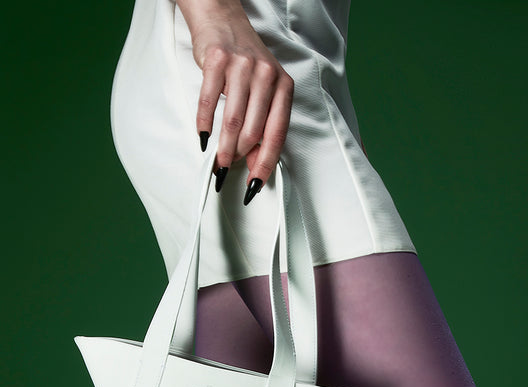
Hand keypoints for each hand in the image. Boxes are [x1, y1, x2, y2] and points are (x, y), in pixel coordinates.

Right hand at [177, 1, 293, 199]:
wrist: (222, 18)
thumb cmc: (245, 63)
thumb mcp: (263, 92)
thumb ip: (262, 127)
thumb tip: (254, 164)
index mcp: (284, 87)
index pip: (276, 135)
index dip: (265, 164)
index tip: (254, 185)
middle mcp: (267, 76)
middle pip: (253, 132)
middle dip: (239, 157)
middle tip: (227, 167)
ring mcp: (242, 67)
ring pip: (233, 122)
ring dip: (223, 148)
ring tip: (217, 161)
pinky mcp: (217, 61)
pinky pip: (209, 102)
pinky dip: (204, 125)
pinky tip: (203, 137)